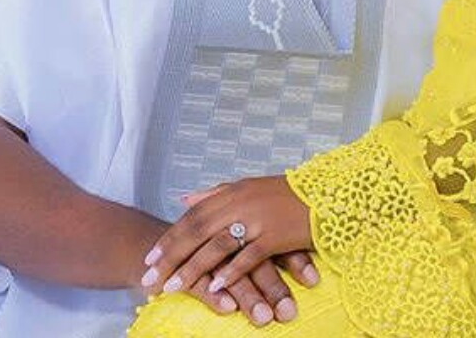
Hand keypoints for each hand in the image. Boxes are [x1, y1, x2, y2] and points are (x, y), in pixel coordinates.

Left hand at [140, 177, 312, 315]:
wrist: (325, 194)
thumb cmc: (285, 195)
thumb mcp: (247, 187)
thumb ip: (215, 193)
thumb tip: (185, 198)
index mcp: (232, 191)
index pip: (193, 215)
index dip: (171, 236)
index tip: (150, 256)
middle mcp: (240, 202)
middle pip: (198, 230)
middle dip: (172, 255)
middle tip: (151, 276)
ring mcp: (257, 219)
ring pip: (217, 244)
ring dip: (193, 267)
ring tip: (174, 286)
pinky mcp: (275, 235)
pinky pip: (248, 256)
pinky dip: (230, 271)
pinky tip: (215, 286)